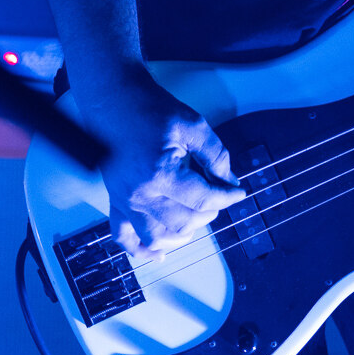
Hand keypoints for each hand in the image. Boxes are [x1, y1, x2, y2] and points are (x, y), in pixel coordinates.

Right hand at [81, 74, 247, 260]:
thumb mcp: (194, 126)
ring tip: (197, 217)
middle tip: (218, 196)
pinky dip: (142, 250)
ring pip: (157, 237)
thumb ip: (216, 156)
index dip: (227, 197)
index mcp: (160, 173)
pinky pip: (124, 238)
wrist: (115, 101)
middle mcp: (139, 194)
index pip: (204, 199)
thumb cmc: (150, 109)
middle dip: (209, 212)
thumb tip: (230, 181)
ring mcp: (124, 201)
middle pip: (184, 222)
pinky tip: (159, 253)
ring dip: (182, 233)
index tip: (238, 192)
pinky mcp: (115, 201)